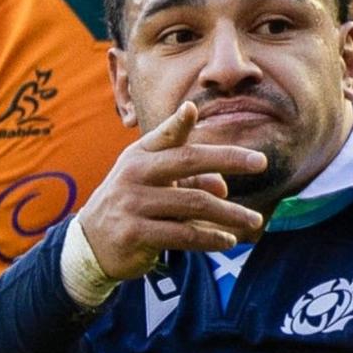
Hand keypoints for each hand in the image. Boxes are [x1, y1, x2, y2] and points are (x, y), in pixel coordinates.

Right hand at [75, 101, 268, 282]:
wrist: (92, 244)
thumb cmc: (131, 205)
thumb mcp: (153, 184)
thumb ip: (189, 179)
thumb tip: (224, 186)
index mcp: (139, 155)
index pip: (165, 135)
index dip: (178, 121)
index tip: (192, 108)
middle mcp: (134, 174)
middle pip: (187, 160)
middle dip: (227, 158)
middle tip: (260, 161)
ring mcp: (133, 203)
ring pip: (193, 203)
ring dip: (229, 213)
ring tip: (253, 220)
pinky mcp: (136, 233)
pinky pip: (183, 234)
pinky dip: (210, 238)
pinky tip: (228, 241)